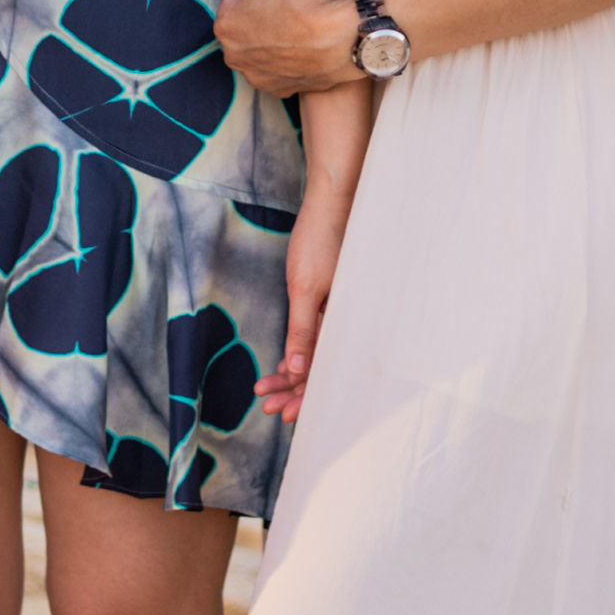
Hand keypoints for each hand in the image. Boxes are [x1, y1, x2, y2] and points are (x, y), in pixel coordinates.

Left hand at [215, 0, 360, 97]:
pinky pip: (276, 65)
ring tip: (295, 16)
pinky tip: (302, 40)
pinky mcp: (278, 89)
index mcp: (226, 26)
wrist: (343, 42)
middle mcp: (234, 56)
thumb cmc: (308, 4)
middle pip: (245, 20)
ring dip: (271, 29)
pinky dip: (284, 53)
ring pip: (259, 44)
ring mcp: (256, 75)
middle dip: (261, 4)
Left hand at [255, 197, 347, 420]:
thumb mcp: (305, 287)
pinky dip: (300, 351)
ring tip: (266, 389)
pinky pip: (319, 336)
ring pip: (318, 354)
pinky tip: (284, 365)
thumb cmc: (321, 241)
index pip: (325, 372)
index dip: (304, 396)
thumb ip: (302, 329)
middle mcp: (348, 321)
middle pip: (322, 368)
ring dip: (293, 374)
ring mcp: (341, 311)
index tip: (280, 413)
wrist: (333, 201)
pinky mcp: (334, 301)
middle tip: (267, 408)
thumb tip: (297, 370)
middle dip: (294, 391)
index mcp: (348, 322)